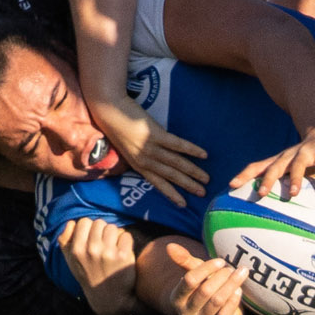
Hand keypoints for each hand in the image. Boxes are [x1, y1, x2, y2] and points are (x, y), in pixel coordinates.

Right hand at [58, 218, 139, 314]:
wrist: (109, 298)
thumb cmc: (89, 275)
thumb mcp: (71, 262)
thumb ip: (65, 241)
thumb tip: (71, 222)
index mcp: (76, 250)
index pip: (83, 222)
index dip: (89, 228)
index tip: (92, 239)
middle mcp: (91, 250)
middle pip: (99, 223)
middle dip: (102, 231)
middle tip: (103, 245)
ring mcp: (107, 253)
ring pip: (113, 227)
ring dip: (114, 236)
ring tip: (112, 249)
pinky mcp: (123, 256)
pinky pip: (125, 235)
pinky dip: (125, 241)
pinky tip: (122, 252)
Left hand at [87, 96, 207, 204]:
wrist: (109, 109)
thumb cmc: (117, 126)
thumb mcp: (127, 147)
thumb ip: (141, 156)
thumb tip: (158, 160)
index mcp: (138, 164)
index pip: (157, 183)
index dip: (171, 194)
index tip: (183, 204)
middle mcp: (145, 160)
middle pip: (171, 175)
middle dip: (187, 185)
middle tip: (203, 193)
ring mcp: (150, 147)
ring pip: (176, 163)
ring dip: (193, 171)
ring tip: (205, 178)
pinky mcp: (156, 134)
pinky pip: (177, 144)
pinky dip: (191, 150)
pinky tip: (203, 154)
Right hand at [165, 245, 245, 314]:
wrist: (212, 310)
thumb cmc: (202, 286)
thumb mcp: (194, 273)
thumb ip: (184, 260)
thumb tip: (170, 246)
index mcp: (177, 298)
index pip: (190, 280)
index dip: (206, 268)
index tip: (220, 261)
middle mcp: (187, 313)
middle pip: (205, 291)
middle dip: (221, 277)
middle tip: (231, 267)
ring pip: (217, 302)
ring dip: (231, 285)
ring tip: (240, 273)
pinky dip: (233, 302)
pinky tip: (239, 290)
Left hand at [229, 126, 314, 198]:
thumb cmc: (303, 161)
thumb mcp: (289, 171)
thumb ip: (281, 188)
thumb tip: (269, 215)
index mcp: (278, 161)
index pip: (257, 166)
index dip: (244, 175)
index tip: (231, 185)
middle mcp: (288, 155)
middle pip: (275, 166)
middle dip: (268, 180)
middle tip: (261, 194)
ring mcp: (306, 152)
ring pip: (298, 164)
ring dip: (295, 178)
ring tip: (293, 193)